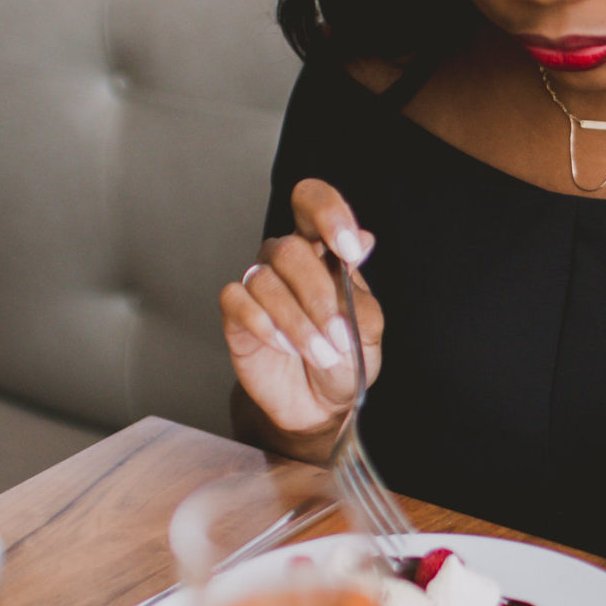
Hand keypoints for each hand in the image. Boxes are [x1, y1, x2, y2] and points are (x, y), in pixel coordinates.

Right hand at [220, 179, 381, 451]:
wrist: (321, 403)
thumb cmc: (347, 358)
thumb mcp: (369, 327)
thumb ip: (361, 288)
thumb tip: (364, 239)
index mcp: (322, 249)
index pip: (312, 202)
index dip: (328, 213)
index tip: (350, 251)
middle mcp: (287, 259)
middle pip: (290, 249)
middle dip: (319, 298)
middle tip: (339, 338)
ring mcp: (259, 284)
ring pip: (265, 280)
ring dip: (298, 323)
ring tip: (321, 354)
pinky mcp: (236, 313)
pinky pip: (237, 299)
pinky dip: (264, 324)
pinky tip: (283, 346)